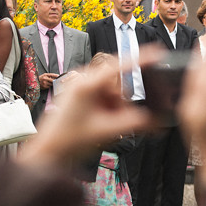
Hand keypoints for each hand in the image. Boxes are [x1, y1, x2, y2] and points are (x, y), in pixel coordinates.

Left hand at [19, 52, 156, 164]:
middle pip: (118, 84)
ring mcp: (81, 87)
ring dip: (115, 108)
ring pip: (112, 92)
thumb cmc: (68, 141)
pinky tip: (101, 123)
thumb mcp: (106, 131)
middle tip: (119, 121)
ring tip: (106, 126)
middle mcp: (83, 80)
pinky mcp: (80, 96)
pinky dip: (108, 109)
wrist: (47, 153)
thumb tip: (156, 121)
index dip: (140, 59)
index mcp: (86, 84)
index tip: (157, 53)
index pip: (119, 65)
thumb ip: (135, 124)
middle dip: (122, 103)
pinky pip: (104, 97)